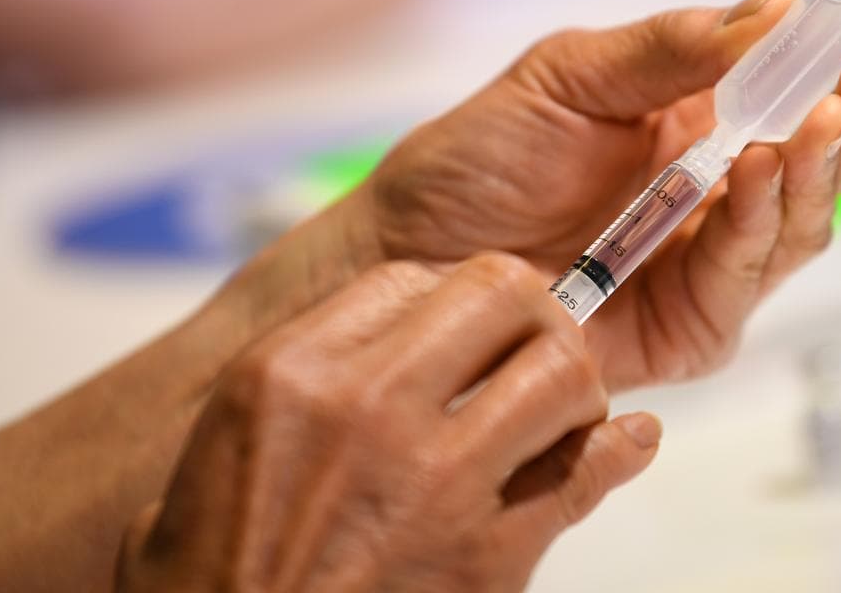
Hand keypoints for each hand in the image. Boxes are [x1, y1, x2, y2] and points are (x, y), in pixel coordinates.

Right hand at [116, 253, 660, 592]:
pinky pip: (585, 476)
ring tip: (561, 402)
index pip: (413, 276)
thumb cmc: (213, 567)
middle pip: (501, 292)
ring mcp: (435, 485)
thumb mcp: (228, 438)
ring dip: (573, 379)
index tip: (463, 325)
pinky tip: (627, 442)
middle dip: (530, 309)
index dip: (450, 295)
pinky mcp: (487, 560)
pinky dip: (619, 452)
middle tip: (532, 341)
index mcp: (293, 372)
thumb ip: (312, 369)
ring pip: (559, 371)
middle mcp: (369, 410)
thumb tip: (398, 332)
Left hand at [229, 0, 840, 390]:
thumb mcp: (567, 79)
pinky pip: (744, 278)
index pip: (803, 78)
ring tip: (825, 108)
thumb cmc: (477, 163)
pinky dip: (759, 225)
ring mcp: (709, 262)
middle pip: (826, 152)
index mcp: (699, 122)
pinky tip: (758, 169)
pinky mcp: (688, 325)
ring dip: (823, 161)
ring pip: (803, 218)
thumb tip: (778, 6)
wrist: (404, 258)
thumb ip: (667, 50)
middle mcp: (718, 192)